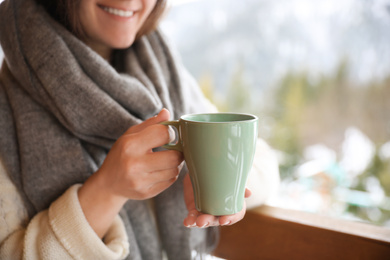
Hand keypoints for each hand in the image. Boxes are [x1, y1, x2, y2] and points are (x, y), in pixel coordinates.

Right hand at [78, 108, 182, 237]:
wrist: (108, 184)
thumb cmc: (121, 154)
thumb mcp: (130, 135)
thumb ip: (151, 124)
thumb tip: (167, 112)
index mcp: (130, 145)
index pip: (163, 134)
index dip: (171, 132)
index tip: (168, 135)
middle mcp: (134, 164)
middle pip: (174, 156)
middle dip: (179, 151)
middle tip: (175, 148)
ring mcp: (140, 181)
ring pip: (174, 170)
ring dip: (176, 163)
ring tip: (169, 159)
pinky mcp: (146, 193)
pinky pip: (170, 181)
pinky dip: (171, 174)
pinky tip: (163, 169)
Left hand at [183, 173, 251, 227]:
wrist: (203, 167)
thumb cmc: (221, 172)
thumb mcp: (230, 176)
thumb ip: (238, 184)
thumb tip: (249, 193)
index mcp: (233, 203)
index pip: (236, 215)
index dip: (231, 219)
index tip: (224, 219)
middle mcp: (221, 210)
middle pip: (218, 220)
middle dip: (210, 221)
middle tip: (203, 220)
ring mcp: (208, 211)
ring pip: (204, 221)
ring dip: (199, 223)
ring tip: (194, 222)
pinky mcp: (196, 210)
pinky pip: (193, 218)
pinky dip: (190, 221)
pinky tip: (186, 222)